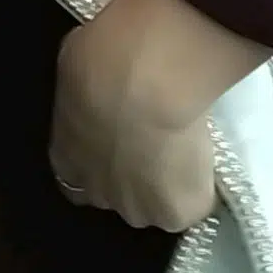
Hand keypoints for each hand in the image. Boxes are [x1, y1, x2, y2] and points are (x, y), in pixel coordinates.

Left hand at [49, 0, 272, 232]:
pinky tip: (208, 160)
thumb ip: (85, 92)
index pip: (75, 178)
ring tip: (187, 152)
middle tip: (158, 142)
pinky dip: (202, 186)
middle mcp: (95, 192)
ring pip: (153, 206)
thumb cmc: (103, 57)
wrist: (146, 79)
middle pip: (115, 196)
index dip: (99, 162)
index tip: (119, 142)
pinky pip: (193, 204)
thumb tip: (97, 85)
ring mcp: (136, 209)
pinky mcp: (177, 214)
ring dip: (166, 185)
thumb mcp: (79, 67)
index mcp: (65, 157)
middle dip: (132, 176)